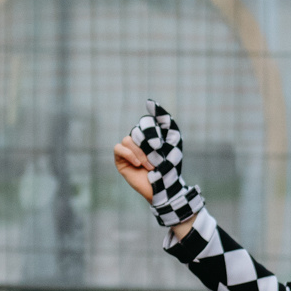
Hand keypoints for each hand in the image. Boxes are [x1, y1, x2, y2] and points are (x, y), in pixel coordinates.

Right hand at [123, 101, 197, 227]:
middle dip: (147, 144)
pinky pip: (118, 148)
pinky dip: (129, 154)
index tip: (158, 142)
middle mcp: (138, 142)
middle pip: (136, 132)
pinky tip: (138, 164)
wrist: (164, 187)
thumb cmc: (169, 165)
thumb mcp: (172, 141)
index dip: (150, 130)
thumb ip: (165, 121)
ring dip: (140, 152)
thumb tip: (151, 102)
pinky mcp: (120, 161)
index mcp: (150, 136)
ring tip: (149, 165)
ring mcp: (128, 151)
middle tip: (156, 156)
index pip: (144, 124)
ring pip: (127, 140)